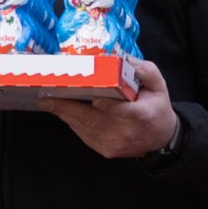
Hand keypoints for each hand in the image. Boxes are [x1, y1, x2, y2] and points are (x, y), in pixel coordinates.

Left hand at [39, 58, 177, 159]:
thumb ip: (143, 70)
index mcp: (143, 115)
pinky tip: (64, 111)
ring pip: (83, 127)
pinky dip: (72, 122)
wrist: (160, 139)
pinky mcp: (105, 150)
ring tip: (49, 102)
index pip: (123, 111)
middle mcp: (127, 132)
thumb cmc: (157, 108)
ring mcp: (114, 143)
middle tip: (47, 98)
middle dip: (67, 107)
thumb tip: (122, 58)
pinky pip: (83, 134)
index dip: (106, 106)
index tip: (91, 98)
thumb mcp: (159, 86)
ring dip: (65, 113)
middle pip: (92, 119)